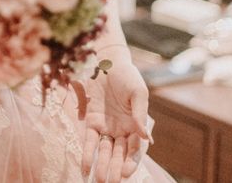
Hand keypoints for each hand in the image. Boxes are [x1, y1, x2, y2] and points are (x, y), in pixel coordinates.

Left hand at [79, 59, 152, 182]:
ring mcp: (106, 126)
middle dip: (115, 168)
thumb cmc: (128, 77)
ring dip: (102, 165)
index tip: (126, 172)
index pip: (135, 149)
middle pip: (119, 153)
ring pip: (104, 150)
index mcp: (136, 126)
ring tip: (99, 180)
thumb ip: (140, 114)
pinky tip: (85, 169)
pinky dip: (87, 154)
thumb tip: (146, 136)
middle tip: (110, 182)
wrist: (108, 62)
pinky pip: (89, 140)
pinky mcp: (91, 120)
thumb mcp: (139, 93)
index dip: (131, 162)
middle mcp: (121, 130)